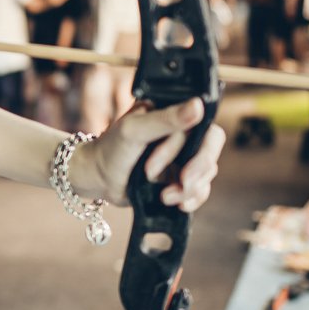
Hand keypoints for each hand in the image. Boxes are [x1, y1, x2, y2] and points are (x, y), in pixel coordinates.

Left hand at [75, 98, 225, 209]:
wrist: (98, 177)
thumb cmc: (111, 147)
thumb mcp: (134, 129)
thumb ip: (166, 119)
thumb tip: (198, 105)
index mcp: (175, 116)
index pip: (206, 130)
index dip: (199, 152)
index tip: (178, 169)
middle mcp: (184, 136)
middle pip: (210, 153)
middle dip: (197, 172)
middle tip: (181, 183)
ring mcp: (183, 158)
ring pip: (206, 174)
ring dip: (189, 189)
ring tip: (164, 196)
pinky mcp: (179, 179)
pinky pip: (200, 190)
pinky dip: (191, 200)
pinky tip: (176, 204)